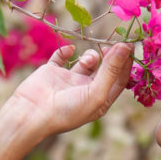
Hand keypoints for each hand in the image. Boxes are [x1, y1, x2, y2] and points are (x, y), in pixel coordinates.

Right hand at [0, 40, 133, 149]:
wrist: (32, 113)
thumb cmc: (68, 110)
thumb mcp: (96, 93)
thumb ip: (111, 70)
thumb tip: (126, 47)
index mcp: (100, 100)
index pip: (119, 80)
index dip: (125, 63)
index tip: (128, 46)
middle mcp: (86, 90)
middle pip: (105, 69)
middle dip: (110, 57)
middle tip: (109, 46)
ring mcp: (70, 80)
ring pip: (87, 61)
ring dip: (90, 56)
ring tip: (87, 60)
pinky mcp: (53, 72)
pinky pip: (62, 56)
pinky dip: (66, 51)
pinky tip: (68, 51)